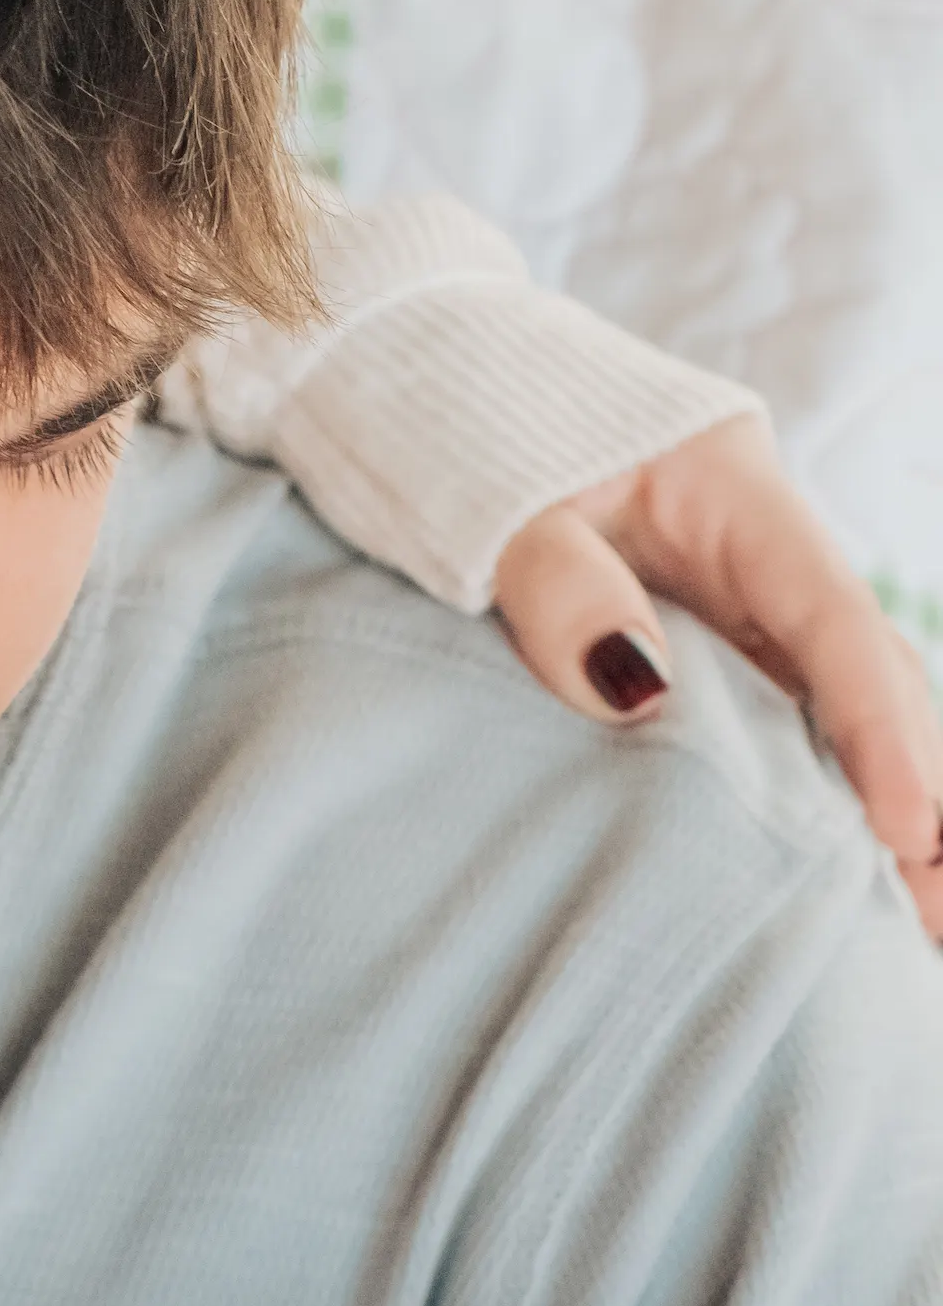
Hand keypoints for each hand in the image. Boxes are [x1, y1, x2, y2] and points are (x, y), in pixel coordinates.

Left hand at [492, 413, 942, 933]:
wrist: (414, 383)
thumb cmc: (457, 433)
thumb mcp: (495, 505)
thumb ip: (559, 588)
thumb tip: (639, 691)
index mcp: (732, 493)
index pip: (832, 620)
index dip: (879, 728)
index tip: (910, 827)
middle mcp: (755, 551)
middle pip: (868, 675)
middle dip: (922, 794)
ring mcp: (731, 599)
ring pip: (835, 708)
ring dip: (882, 809)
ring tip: (921, 921)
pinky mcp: (696, 641)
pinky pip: (775, 722)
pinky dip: (813, 797)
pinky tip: (838, 879)